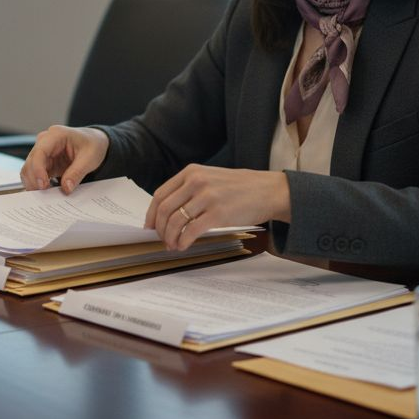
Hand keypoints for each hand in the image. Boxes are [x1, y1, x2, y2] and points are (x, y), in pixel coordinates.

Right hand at [20, 126, 109, 192]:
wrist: (94, 142)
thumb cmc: (92, 145)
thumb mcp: (90, 158)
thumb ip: (77, 173)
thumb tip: (66, 188)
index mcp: (56, 135)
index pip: (39, 152)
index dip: (38, 170)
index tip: (42, 185)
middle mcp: (44, 141)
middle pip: (30, 162)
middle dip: (35, 180)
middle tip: (45, 196)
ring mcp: (42, 152)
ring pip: (29, 169)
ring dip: (34, 183)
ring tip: (46, 196)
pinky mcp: (44, 162)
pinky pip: (35, 174)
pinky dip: (38, 184)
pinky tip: (47, 192)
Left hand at [145, 165, 290, 249]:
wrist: (269, 191)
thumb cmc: (241, 187)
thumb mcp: (211, 178)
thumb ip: (189, 189)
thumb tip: (167, 212)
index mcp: (191, 172)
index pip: (160, 194)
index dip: (151, 214)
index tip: (149, 227)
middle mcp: (196, 182)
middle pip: (164, 209)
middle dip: (159, 228)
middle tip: (161, 240)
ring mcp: (207, 197)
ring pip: (175, 221)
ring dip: (170, 237)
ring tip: (172, 245)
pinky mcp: (218, 214)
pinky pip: (191, 231)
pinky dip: (183, 241)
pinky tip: (183, 246)